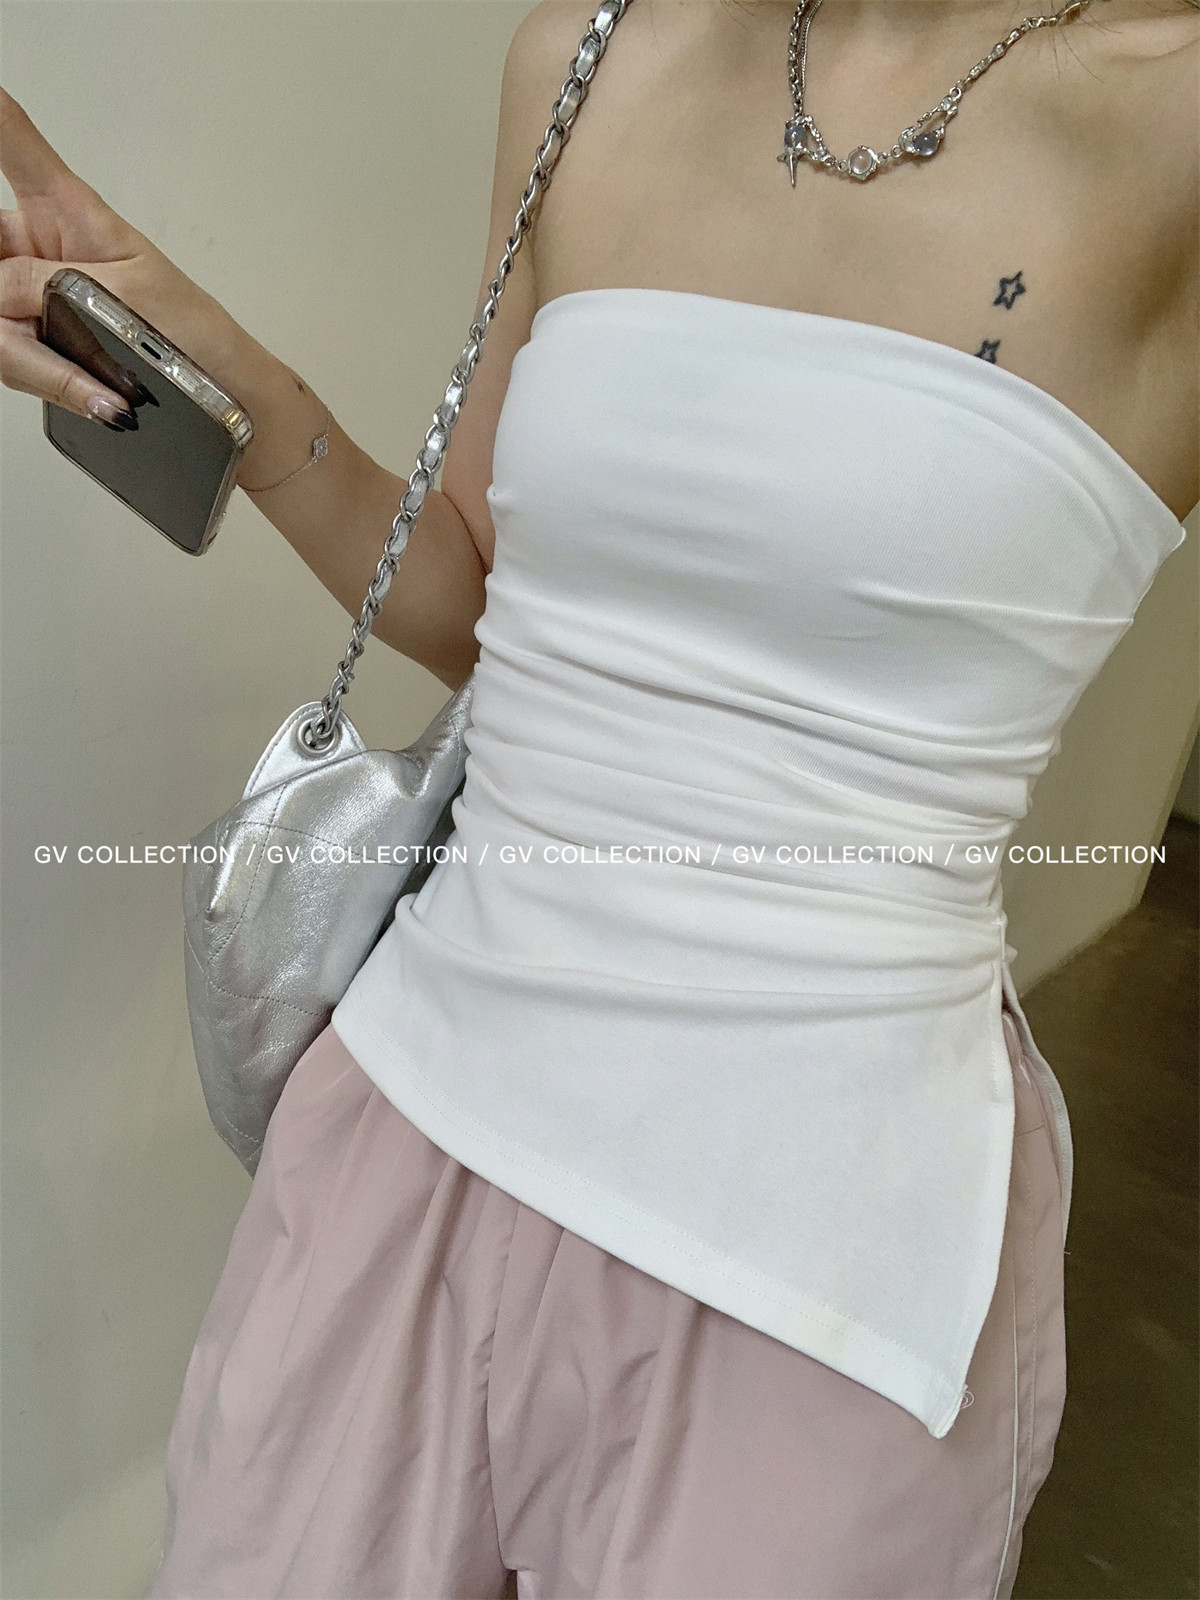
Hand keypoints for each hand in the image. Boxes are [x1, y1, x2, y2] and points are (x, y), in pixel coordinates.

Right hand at [0, 86, 234, 425]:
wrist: (220, 392)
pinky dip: (50, 382)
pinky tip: (94, 397)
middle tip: (29, 319)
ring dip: (34, 361)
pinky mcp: (34, 344)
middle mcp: (38, 246)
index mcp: (67, 208)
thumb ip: (54, 284)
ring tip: (92, 384)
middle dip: (3, 297)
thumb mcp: (127, 294)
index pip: (14, 144)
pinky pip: (11, 360)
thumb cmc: (191, 330)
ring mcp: (30, 296)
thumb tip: (1, 292)